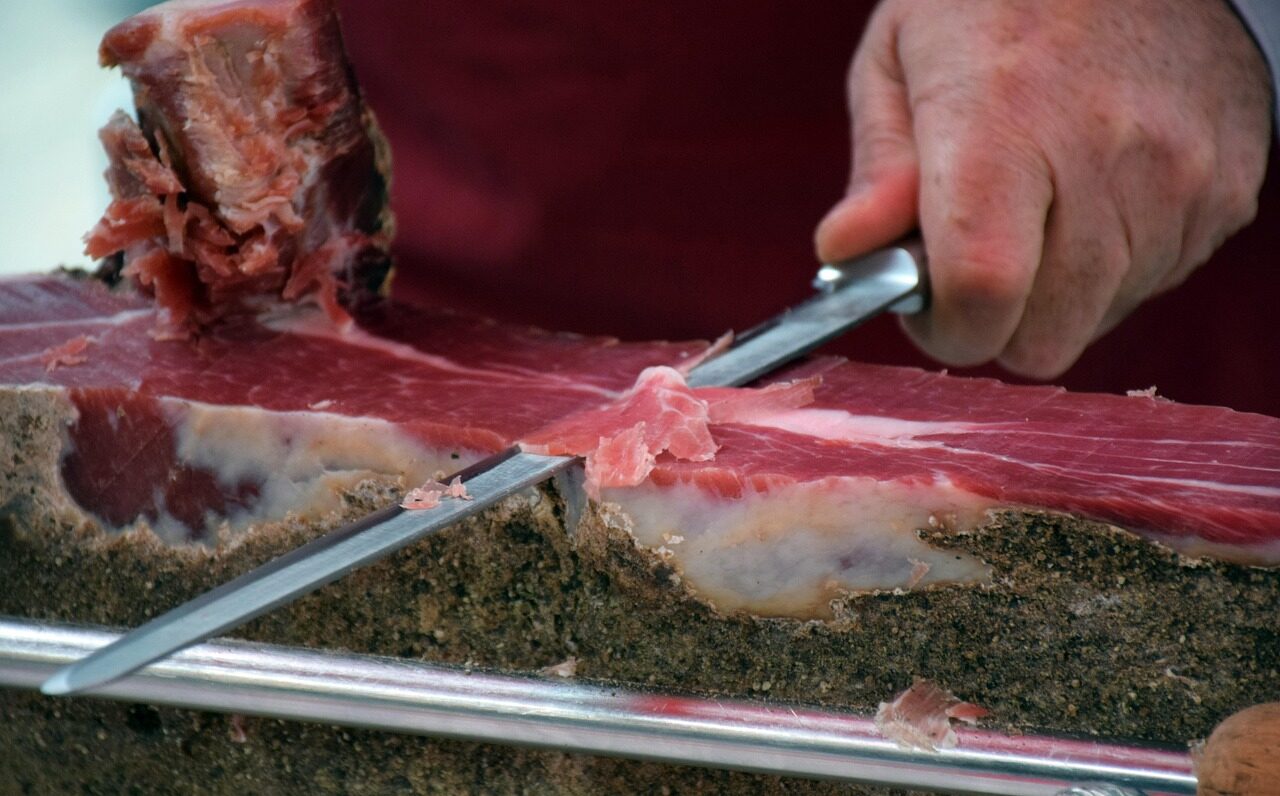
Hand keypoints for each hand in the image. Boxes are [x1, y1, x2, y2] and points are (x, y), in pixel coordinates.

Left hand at [815, 0, 1271, 377]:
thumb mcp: (901, 57)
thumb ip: (878, 169)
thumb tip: (846, 253)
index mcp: (1005, 123)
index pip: (983, 290)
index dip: (946, 328)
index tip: (928, 310)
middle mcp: (1106, 157)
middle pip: (1044, 337)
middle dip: (996, 323)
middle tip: (975, 264)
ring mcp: (1180, 179)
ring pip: (1097, 319)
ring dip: (1055, 292)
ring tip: (1041, 206)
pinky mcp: (1226, 192)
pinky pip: (1155, 283)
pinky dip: (1114, 264)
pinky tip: (1096, 193)